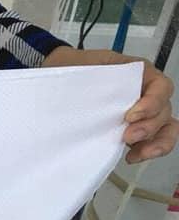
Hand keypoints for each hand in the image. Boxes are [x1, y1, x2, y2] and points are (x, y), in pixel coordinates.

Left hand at [42, 46, 177, 163]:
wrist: (54, 80)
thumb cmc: (71, 69)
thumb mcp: (82, 63)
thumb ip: (93, 72)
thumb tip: (93, 87)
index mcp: (135, 73)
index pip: (160, 86)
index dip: (152, 102)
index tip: (131, 115)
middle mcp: (141, 93)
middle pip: (163, 110)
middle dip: (149, 127)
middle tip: (127, 136)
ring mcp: (138, 114)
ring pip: (164, 127)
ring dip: (156, 142)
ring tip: (136, 153)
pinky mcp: (128, 130)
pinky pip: (150, 141)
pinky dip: (146, 151)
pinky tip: (131, 156)